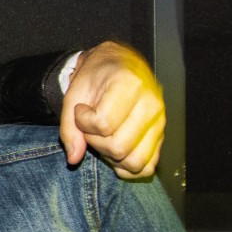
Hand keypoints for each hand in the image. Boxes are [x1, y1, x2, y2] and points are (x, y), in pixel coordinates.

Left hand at [60, 41, 164, 178]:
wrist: (118, 65)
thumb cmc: (96, 76)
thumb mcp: (74, 94)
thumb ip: (70, 127)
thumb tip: (74, 158)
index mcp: (130, 84)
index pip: (103, 124)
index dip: (84, 123)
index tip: (82, 110)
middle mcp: (151, 103)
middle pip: (119, 147)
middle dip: (95, 142)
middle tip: (91, 125)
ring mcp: (159, 121)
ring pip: (135, 161)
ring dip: (111, 157)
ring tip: (104, 136)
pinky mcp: (161, 135)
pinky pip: (148, 166)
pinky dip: (128, 167)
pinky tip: (116, 151)